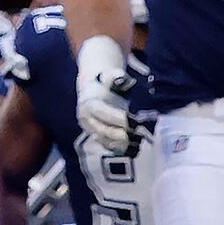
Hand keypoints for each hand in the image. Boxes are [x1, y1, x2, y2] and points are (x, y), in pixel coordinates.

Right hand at [75, 36, 137, 155]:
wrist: (92, 91)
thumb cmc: (104, 83)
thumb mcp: (109, 76)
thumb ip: (116, 76)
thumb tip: (122, 77)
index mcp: (89, 103)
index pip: (103, 113)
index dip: (117, 118)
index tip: (133, 120)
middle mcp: (86, 118)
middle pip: (102, 129)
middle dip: (120, 134)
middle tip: (137, 135)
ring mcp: (89, 129)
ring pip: (104, 140)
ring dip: (120, 144)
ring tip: (137, 143)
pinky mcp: (94, 136)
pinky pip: (106, 145)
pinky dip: (118, 148)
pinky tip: (132, 148)